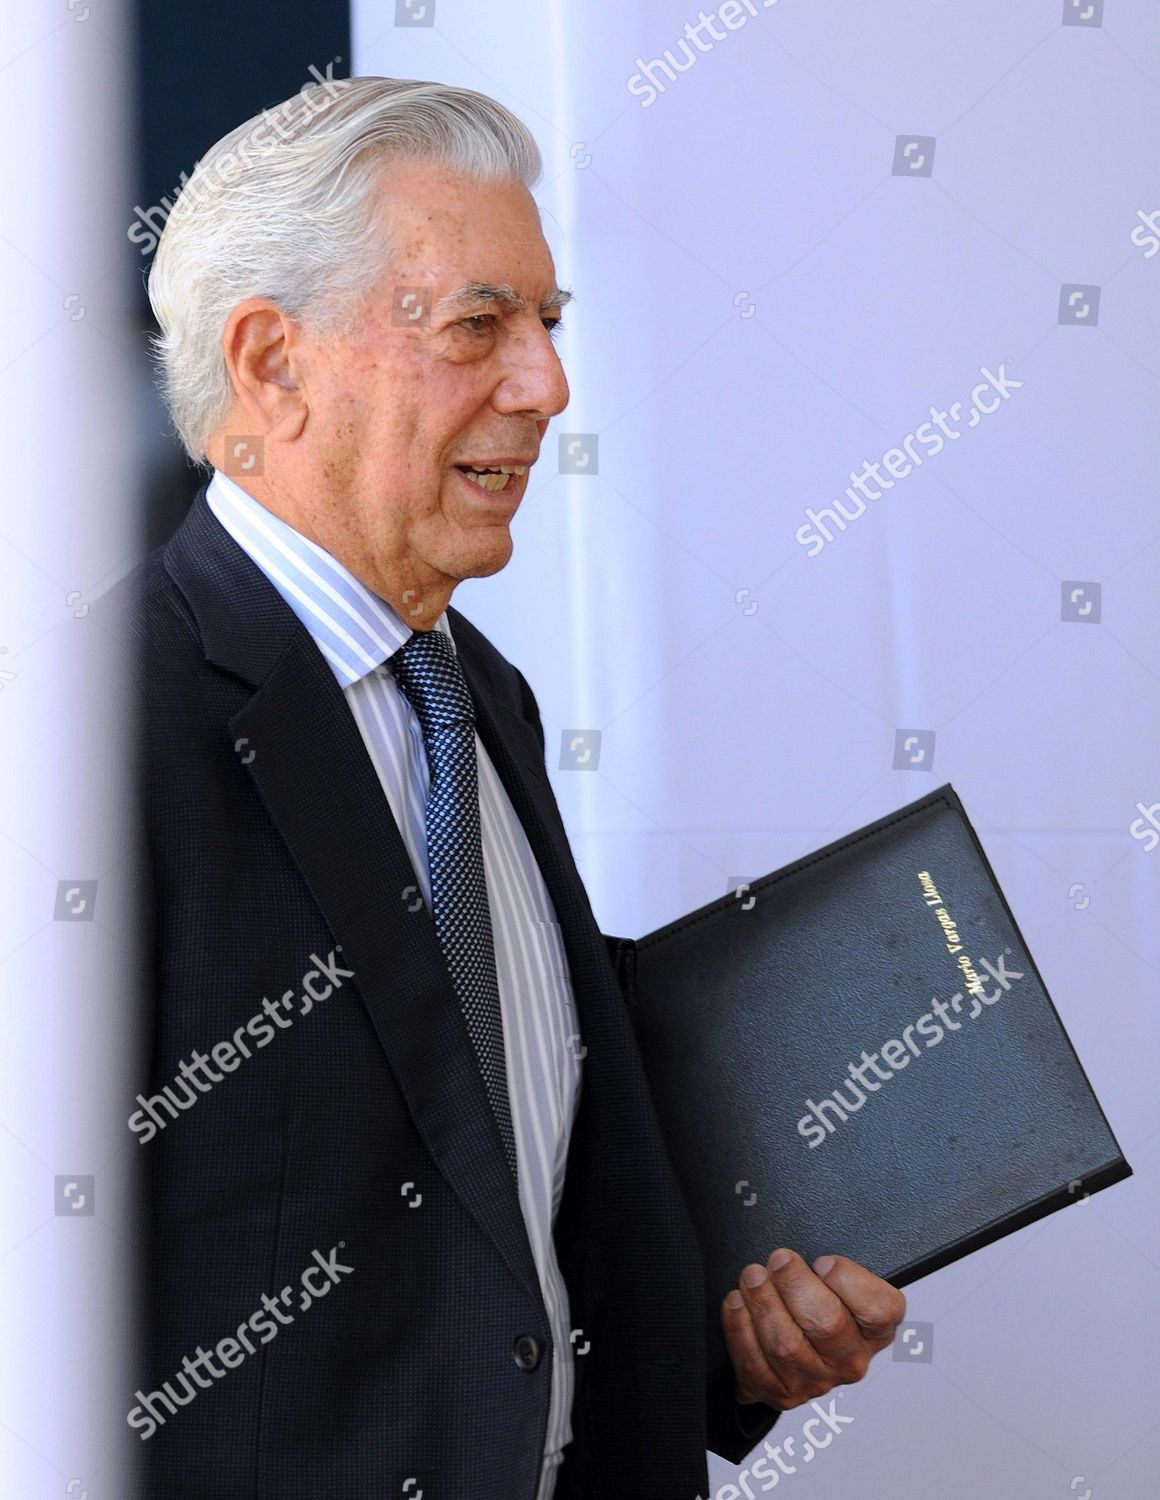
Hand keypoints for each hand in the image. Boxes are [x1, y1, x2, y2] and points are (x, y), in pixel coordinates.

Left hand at [721, 1249, 904, 1408]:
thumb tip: (816, 1241)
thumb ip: (835, 1264)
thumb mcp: (838, 1279)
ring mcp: (814, 1381)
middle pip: (826, 1323)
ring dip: (764, 1303)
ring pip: (786, 1344)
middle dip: (795, 1285)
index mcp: (873, 1329)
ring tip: (752, 1277)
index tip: (824, 1261)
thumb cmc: (818, 1302)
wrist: (791, 1349)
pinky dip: (741, 1329)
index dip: (850, 1283)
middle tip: (778, 1260)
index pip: (879, 1311)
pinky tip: (737, 1304)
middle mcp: (848, 1359)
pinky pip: (755, 1363)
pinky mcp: (780, 1392)